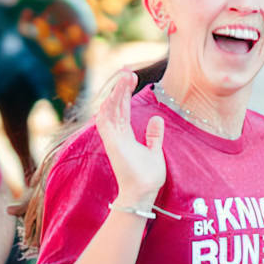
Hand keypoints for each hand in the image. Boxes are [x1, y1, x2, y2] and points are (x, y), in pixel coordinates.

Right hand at [92, 68, 165, 209]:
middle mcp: (116, 134)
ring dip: (116, 93)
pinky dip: (110, 107)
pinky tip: (116, 94)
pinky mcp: (113, 144)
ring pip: (109, 110)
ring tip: (125, 76)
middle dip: (120, 87)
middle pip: (115, 105)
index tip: (131, 76)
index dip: (125, 92)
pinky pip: (107, 122)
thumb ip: (153, 135)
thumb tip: (156, 118)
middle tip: (128, 70)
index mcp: (124, 135)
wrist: (143, 193)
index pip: (122, 108)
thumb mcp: (155, 151)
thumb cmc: (147, 176)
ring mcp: (113, 139)